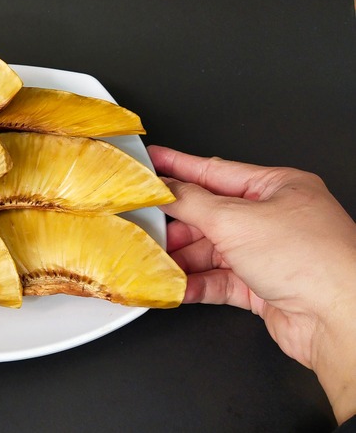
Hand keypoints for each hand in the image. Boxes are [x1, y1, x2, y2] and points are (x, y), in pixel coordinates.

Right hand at [148, 145, 355, 423]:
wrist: (341, 319)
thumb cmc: (312, 260)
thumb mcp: (237, 219)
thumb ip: (193, 202)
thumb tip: (165, 188)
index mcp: (277, 188)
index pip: (216, 171)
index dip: (179, 166)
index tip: (152, 160)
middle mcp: (273, 219)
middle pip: (210, 215)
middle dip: (176, 222)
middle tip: (142, 220)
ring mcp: (267, 255)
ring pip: (210, 250)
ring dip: (181, 256)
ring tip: (152, 257)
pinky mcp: (261, 288)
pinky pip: (218, 281)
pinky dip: (194, 283)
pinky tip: (174, 285)